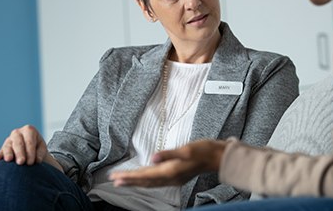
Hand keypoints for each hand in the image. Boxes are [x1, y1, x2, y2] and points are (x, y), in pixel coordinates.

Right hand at [0, 124, 48, 165]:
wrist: (31, 149)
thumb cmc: (37, 147)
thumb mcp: (41, 148)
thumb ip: (40, 153)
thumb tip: (37, 160)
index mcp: (29, 130)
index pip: (29, 141)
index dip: (30, 152)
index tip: (31, 162)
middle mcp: (18, 133)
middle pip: (18, 143)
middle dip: (20, 153)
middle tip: (21, 162)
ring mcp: (9, 139)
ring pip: (8, 146)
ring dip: (8, 153)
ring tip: (9, 160)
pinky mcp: (3, 147)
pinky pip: (1, 150)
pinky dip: (0, 154)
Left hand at [109, 139, 227, 187]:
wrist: (218, 157)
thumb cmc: (203, 150)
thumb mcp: (186, 149)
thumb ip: (168, 154)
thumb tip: (152, 158)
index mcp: (170, 171)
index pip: (144, 175)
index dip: (129, 176)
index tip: (116, 176)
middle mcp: (170, 178)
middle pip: (145, 182)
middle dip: (129, 181)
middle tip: (114, 180)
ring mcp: (174, 179)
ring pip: (150, 183)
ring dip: (136, 182)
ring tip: (124, 181)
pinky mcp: (177, 176)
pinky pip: (156, 182)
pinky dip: (146, 181)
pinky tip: (144, 178)